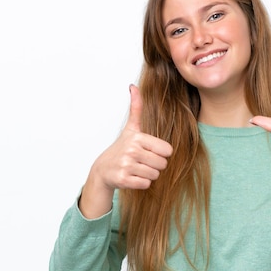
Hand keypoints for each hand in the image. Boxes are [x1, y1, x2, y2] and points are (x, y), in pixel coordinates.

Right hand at [79, 84, 172, 217]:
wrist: (102, 169)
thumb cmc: (121, 148)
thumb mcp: (130, 128)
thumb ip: (136, 108)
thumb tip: (133, 86)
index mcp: (137, 137)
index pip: (167, 150)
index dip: (160, 153)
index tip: (148, 151)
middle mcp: (131, 150)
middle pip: (162, 164)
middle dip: (155, 165)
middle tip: (142, 162)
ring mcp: (126, 166)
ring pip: (155, 175)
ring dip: (148, 174)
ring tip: (136, 169)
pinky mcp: (123, 180)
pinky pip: (146, 184)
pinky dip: (141, 183)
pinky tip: (132, 177)